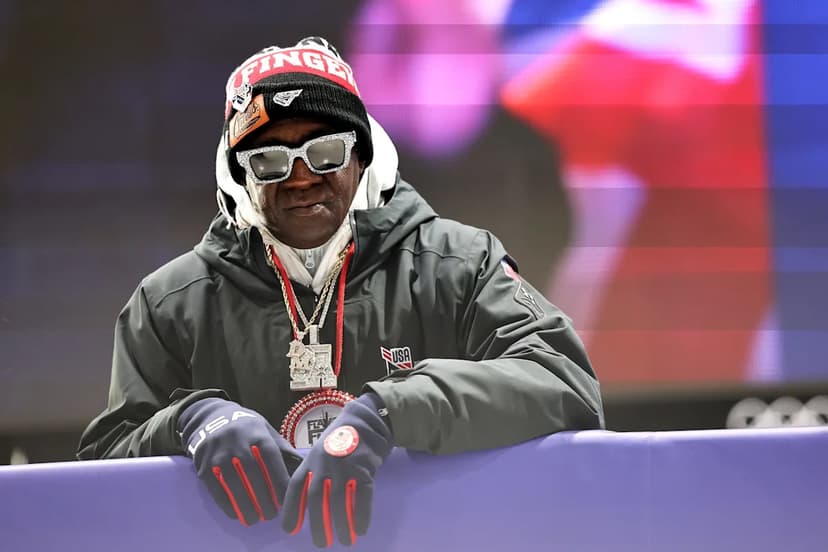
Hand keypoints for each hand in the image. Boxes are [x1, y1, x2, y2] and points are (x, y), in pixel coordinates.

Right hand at [177, 397, 301, 525]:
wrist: (211, 418)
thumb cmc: (247, 429)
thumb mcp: (265, 430)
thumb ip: (282, 449)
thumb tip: (303, 467)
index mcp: (257, 434)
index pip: (271, 460)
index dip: (279, 481)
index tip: (285, 500)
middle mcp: (238, 443)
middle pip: (253, 475)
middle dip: (263, 499)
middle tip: (271, 515)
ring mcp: (219, 455)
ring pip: (234, 485)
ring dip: (245, 506)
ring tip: (254, 519)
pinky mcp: (204, 466)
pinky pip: (217, 489)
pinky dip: (227, 504)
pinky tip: (236, 514)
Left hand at [281, 393, 392, 546]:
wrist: (364, 421)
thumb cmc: (339, 440)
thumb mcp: (319, 453)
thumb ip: (312, 473)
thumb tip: (304, 501)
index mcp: (310, 461)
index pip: (295, 487)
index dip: (291, 509)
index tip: (289, 530)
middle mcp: (324, 465)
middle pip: (316, 498)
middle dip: (318, 524)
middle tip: (321, 543)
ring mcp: (344, 466)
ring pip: (339, 500)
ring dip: (341, 524)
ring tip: (344, 541)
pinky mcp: (364, 468)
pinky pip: (363, 496)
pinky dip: (361, 515)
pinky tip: (360, 530)